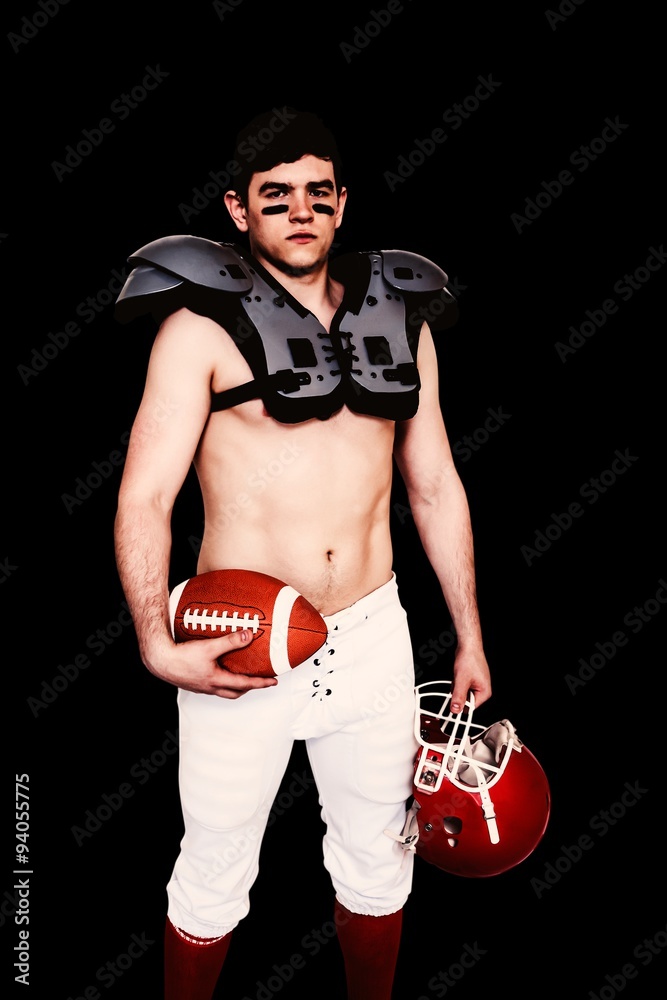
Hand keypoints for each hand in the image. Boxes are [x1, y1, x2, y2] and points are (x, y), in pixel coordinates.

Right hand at [143, 629, 277, 697]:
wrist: (159, 661)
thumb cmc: (181, 656)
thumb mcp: (209, 647)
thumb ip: (230, 641)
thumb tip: (249, 635)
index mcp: (216, 680)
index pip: (245, 684)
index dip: (261, 683)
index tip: (273, 681)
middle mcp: (210, 687)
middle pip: (235, 692)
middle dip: (249, 688)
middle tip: (259, 681)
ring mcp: (201, 687)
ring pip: (223, 691)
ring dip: (235, 686)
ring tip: (241, 676)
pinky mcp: (193, 682)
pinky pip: (212, 685)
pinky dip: (222, 681)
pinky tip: (219, 670)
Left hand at [450, 645, 491, 712]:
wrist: (468, 645)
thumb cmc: (469, 659)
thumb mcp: (462, 680)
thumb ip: (458, 696)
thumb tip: (455, 710)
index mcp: (484, 692)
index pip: (471, 708)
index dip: (460, 707)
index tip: (452, 706)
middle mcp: (482, 690)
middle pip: (466, 701)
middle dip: (458, 693)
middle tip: (457, 683)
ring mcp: (477, 684)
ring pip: (462, 693)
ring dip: (457, 687)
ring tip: (458, 676)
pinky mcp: (471, 680)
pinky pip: (461, 687)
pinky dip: (457, 682)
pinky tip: (458, 675)